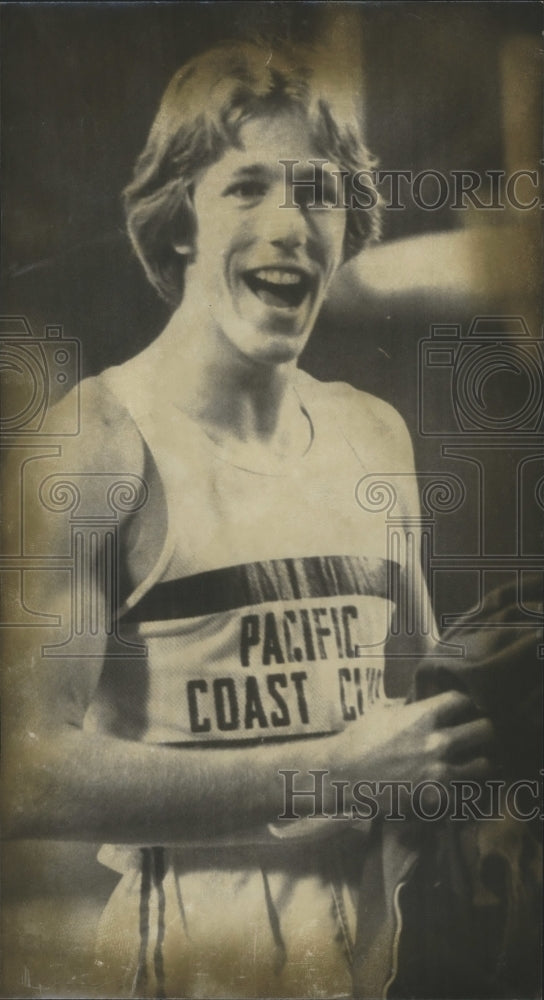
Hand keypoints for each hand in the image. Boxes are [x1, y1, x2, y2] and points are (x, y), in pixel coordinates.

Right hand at [332, 690, 495, 787]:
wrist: (343, 777)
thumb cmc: (358, 740)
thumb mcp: (381, 711)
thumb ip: (407, 706)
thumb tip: (419, 701)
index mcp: (423, 715)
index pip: (463, 699)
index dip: (465, 702)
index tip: (463, 708)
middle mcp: (438, 741)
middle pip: (485, 729)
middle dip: (482, 730)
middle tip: (477, 734)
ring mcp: (439, 771)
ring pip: (484, 764)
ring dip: (479, 761)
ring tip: (472, 761)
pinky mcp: (436, 797)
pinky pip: (465, 791)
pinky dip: (464, 788)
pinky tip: (457, 784)